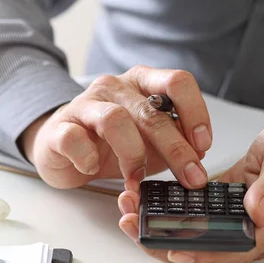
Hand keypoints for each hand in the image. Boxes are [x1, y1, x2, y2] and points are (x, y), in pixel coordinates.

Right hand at [21, 65, 212, 188]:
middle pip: (151, 112)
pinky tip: (92, 169)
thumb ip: (173, 141)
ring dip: (132, 155)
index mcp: (142, 83)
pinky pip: (75, 139)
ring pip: (115, 120)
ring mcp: (85, 105)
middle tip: (191, 178)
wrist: (61, 146)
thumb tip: (198, 154)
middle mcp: (115, 87)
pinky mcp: (60, 127)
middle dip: (176, 149)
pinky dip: (87, 159)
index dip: (196, 112)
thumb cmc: (109, 143)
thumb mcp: (149, 141)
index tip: (203, 145)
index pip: (177, 82)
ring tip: (135, 179)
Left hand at [117, 118, 263, 262]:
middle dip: (165, 243)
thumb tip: (257, 212)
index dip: (202, 256)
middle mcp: (249, 230)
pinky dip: (168, 214)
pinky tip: (146, 203)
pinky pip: (192, 219)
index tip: (172, 250)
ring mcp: (232, 221)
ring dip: (160, 230)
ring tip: (130, 214)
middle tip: (133, 225)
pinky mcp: (220, 209)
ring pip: (193, 238)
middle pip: (204, 251)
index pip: (233, 252)